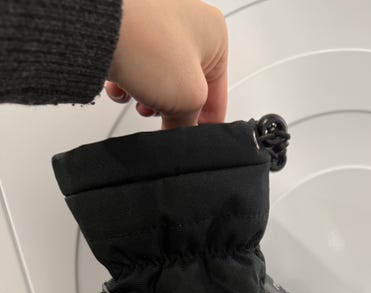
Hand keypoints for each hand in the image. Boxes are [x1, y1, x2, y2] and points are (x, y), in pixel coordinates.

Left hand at [105, 0, 227, 128]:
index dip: (206, 122)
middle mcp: (187, 23)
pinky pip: (136, 68)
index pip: (217, 92)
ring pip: (161, 79)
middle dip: (173, 108)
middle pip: (187, 86)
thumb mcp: (188, 99)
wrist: (99, 27)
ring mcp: (157, 25)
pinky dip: (130, 84)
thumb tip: (180, 132)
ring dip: (150, 98)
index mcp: (215, 34)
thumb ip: (190, 123)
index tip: (193, 138)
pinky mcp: (130, 32)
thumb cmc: (147, 46)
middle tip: (164, 116)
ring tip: (141, 99)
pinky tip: (122, 88)